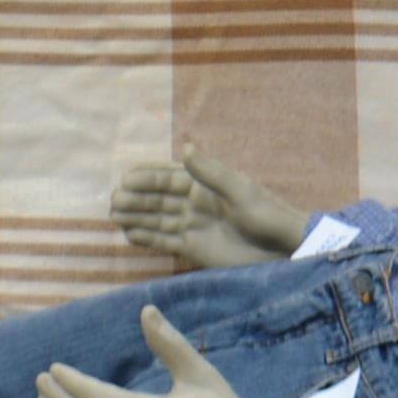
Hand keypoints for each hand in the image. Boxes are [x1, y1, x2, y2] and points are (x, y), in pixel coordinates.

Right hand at [113, 147, 312, 269]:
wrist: (284, 250)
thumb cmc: (267, 216)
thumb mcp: (240, 191)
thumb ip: (211, 173)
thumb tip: (186, 146)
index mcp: (206, 184)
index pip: (169, 177)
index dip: (147, 177)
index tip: (125, 178)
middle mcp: (195, 203)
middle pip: (159, 199)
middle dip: (136, 198)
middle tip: (113, 201)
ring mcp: (193, 226)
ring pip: (158, 219)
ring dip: (136, 217)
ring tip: (114, 215)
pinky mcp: (194, 249)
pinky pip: (165, 241)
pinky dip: (147, 238)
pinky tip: (128, 235)